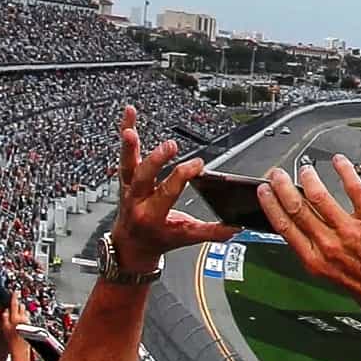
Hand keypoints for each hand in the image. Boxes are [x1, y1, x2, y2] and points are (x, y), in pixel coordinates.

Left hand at [102, 107, 236, 277]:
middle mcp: (137, 200)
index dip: (184, 174)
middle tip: (170, 146)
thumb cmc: (157, 239)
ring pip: (127, 164)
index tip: (198, 164)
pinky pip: (125, 152)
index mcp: (153, 215)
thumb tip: (235, 227)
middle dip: (156, 161)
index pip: (169, 191)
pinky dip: (125, 131)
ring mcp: (128, 187)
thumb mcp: (185, 237)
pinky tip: (129, 114)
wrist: (130, 246)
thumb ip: (211, 232)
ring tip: (131, 130)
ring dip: (129, 146)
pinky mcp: (125, 176)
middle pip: (143, 177)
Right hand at [266, 153, 360, 318]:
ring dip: (309, 178)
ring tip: (305, 168)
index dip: (270, 205)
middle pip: (297, 209)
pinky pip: (354, 191)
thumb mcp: (333, 278)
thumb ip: (319, 255)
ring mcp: (350, 232)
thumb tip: (308, 234)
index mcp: (315, 261)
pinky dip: (345, 172)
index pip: (284, 227)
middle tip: (277, 174)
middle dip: (283, 187)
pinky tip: (339, 162)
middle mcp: (329, 246)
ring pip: (320, 198)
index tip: (264, 192)